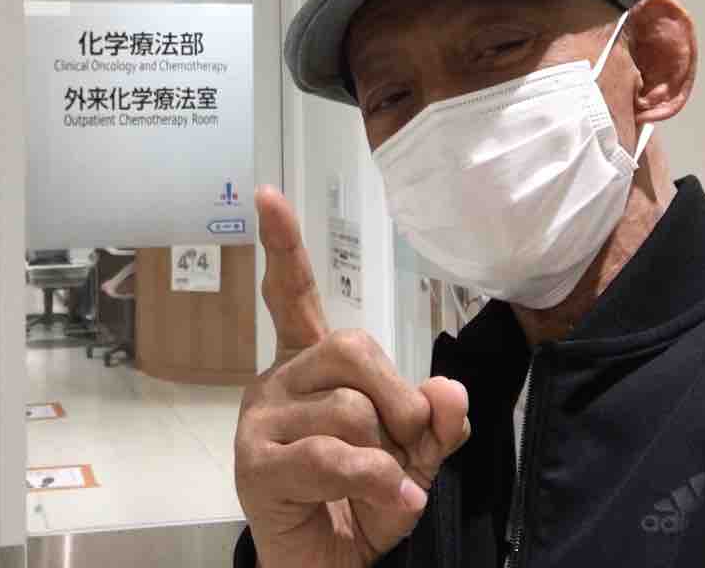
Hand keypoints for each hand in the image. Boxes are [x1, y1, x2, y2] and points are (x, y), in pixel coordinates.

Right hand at [234, 186, 470, 566]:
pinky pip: (332, 455)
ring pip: (350, 408)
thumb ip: (434, 420)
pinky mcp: (255, 466)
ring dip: (392, 457)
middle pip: (351, 346)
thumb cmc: (364, 507)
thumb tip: (449, 390)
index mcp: (308, 367)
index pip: (294, 295)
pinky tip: (393, 504)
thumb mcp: (415, 459)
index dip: (283, 246)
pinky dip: (379, 484)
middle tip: (409, 445)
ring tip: (386, 489)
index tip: (268, 195)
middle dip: (400, 398)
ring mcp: (260, 421)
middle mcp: (277, 381)